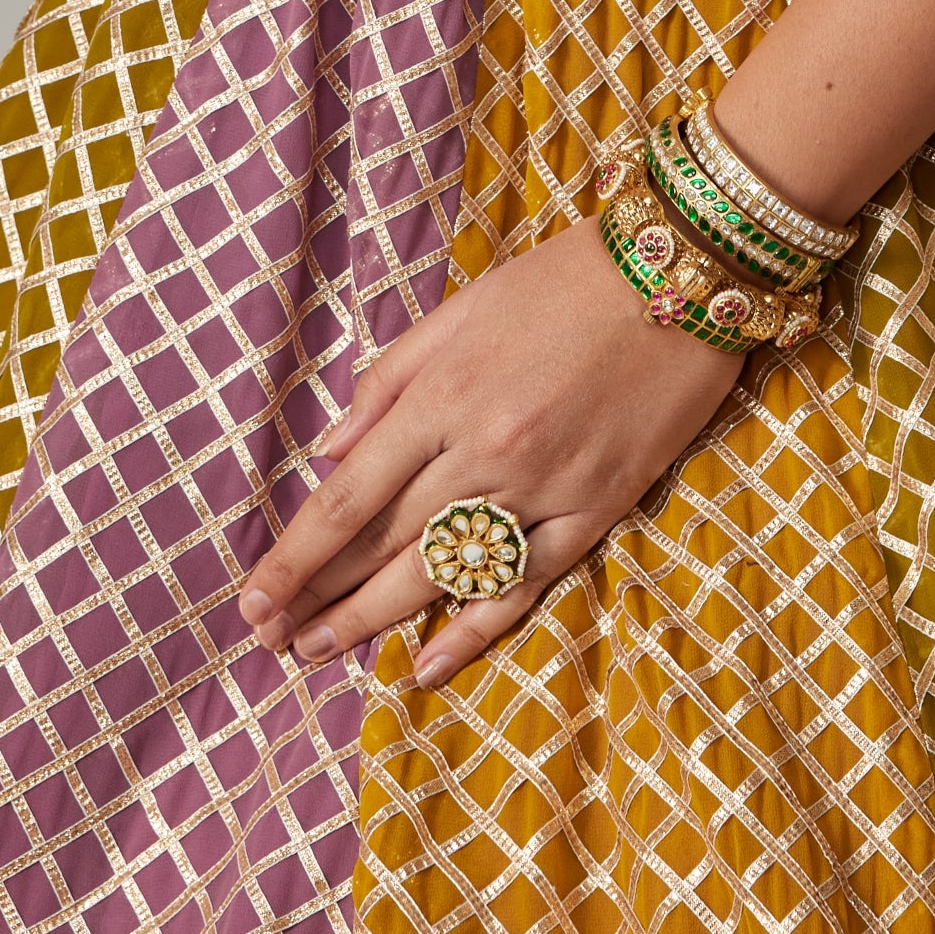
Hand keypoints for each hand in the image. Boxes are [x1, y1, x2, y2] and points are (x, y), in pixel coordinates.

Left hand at [236, 216, 737, 685]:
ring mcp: (543, 487)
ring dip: (375, 620)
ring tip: (323, 653)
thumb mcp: (464, 307)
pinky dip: (475, 629)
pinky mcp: (597, 508)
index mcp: (444, 395)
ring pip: (444, 574)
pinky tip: (430, 664)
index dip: (294, 557)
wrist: (683, 269)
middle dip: (321, 597)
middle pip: (384, 544)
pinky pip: (525, 584)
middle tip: (274, 641)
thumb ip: (390, 379)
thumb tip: (328, 446)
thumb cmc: (564, 279)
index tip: (251, 601)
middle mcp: (485, 451)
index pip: (348, 496)